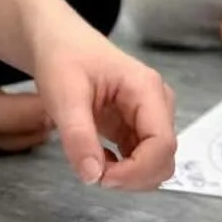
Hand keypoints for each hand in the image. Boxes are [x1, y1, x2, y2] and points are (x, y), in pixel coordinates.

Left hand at [30, 24, 176, 190]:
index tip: (101, 178)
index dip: (137, 171)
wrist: (58, 43)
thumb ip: (78, 136)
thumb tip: (93, 177)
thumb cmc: (62, 58)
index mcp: (147, 89)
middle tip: (92, 173)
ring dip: (126, 175)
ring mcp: (150, 116)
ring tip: (91, 161)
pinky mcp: (137, 127)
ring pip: (154, 164)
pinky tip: (95, 157)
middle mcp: (157, 103)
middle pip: (163, 158)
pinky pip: (140, 160)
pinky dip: (121, 169)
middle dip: (132, 177)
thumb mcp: (62, 95)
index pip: (163, 143)